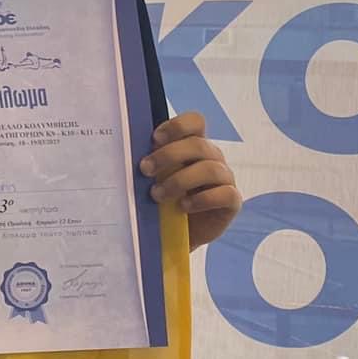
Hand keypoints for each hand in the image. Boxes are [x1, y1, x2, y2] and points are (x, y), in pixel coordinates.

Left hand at [141, 111, 242, 249]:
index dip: (177, 126)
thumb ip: (149, 164)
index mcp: (194, 145)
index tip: (154, 139)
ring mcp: (225, 178)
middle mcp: (212, 158)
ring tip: (157, 195)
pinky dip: (202, 200)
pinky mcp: (231, 202)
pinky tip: (183, 207)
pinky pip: (225, 194)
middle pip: (198, 145)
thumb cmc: (162, 201)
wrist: (175, 236)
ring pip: (210, 169)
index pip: (195, 122)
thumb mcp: (154, 179)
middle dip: (168, 155)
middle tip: (145, 170)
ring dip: (180, 180)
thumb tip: (126, 152)